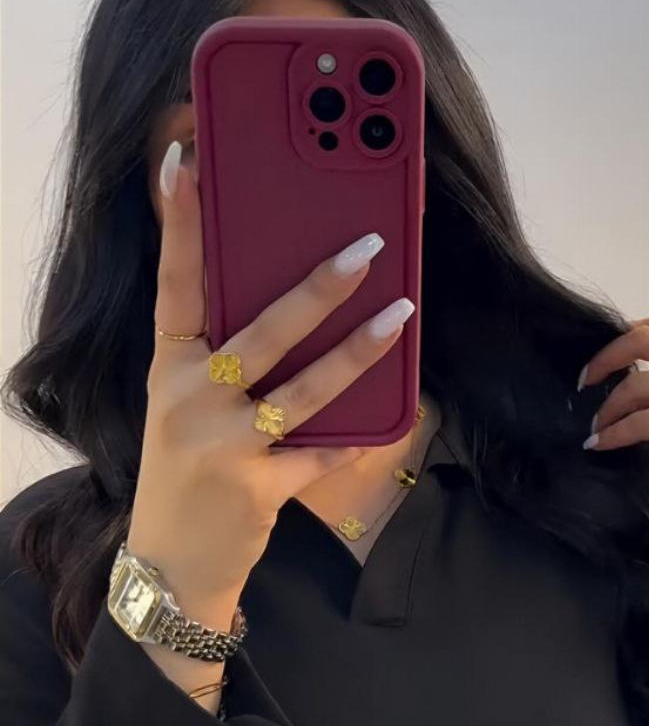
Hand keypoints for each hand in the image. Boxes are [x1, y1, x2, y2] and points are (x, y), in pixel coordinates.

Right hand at [128, 140, 413, 620]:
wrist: (170, 562)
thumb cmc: (186, 471)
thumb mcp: (184, 406)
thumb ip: (222, 358)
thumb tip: (295, 301)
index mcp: (170, 368)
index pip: (175, 285)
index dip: (180, 224)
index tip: (187, 163)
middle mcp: (191, 399)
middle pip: (264, 330)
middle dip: (319, 287)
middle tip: (368, 248)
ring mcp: (224, 445)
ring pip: (304, 387)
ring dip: (358, 350)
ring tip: (401, 313)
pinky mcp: (258, 487)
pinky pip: (322, 451)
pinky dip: (355, 438)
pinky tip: (388, 422)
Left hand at [577, 315, 648, 510]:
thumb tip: (643, 386)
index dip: (621, 341)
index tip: (602, 362)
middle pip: (639, 341)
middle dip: (603, 361)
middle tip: (583, 384)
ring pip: (635, 385)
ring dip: (607, 408)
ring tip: (595, 427)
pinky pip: (640, 422)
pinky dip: (614, 434)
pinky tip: (600, 444)